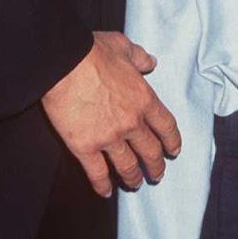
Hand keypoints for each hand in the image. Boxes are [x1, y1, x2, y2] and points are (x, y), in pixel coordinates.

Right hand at [42, 32, 180, 196]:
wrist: (64, 63)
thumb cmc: (92, 52)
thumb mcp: (123, 46)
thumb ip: (139, 57)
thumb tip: (150, 62)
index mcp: (144, 99)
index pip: (166, 127)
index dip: (172, 141)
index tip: (173, 151)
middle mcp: (131, 123)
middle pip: (150, 151)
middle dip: (155, 166)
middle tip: (157, 174)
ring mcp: (108, 138)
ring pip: (127, 166)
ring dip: (133, 178)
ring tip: (135, 184)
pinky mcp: (85, 147)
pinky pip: (97, 172)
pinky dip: (102, 185)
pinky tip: (106, 191)